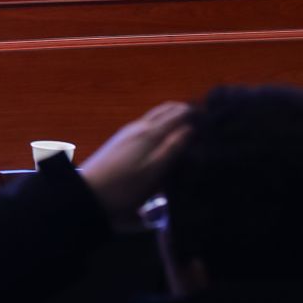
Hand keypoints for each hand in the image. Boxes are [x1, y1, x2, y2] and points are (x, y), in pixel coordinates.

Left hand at [79, 100, 192, 220]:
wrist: (90, 192)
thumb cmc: (126, 185)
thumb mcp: (155, 170)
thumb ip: (173, 147)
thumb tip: (191, 127)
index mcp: (149, 132)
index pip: (176, 113)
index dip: (194, 112)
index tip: (213, 114)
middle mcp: (138, 126)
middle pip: (165, 111)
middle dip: (184, 110)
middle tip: (204, 116)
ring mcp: (128, 133)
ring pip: (155, 117)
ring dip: (172, 116)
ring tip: (191, 123)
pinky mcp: (122, 142)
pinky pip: (147, 125)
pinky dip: (162, 125)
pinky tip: (167, 136)